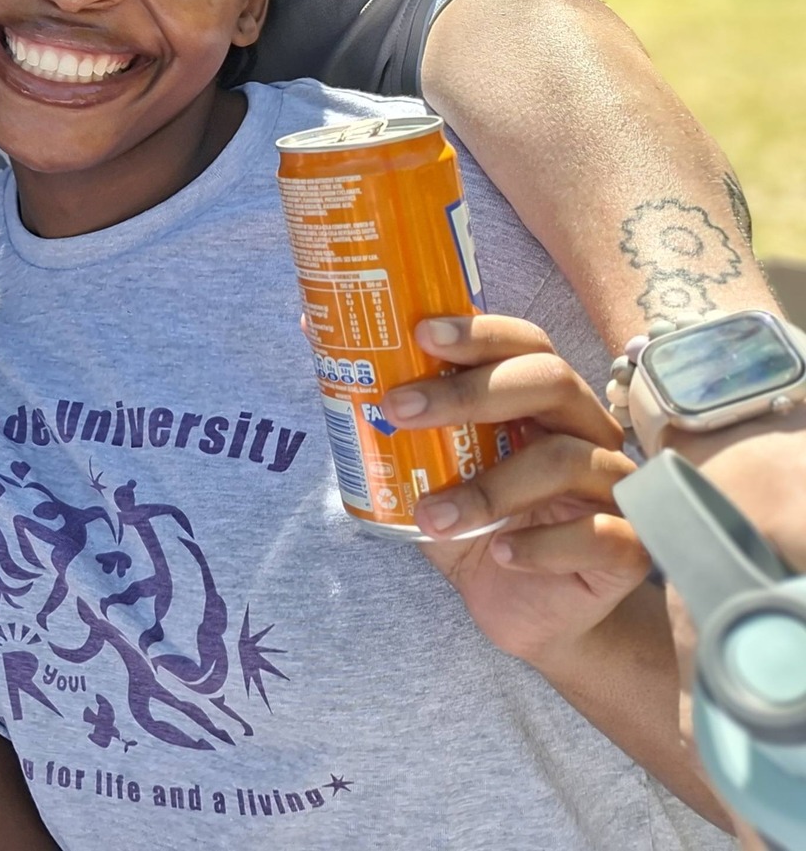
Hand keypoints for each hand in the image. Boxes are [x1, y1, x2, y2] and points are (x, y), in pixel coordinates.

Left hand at [381, 315, 648, 669]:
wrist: (523, 611)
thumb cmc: (478, 527)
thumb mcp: (425, 470)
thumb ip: (387, 415)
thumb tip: (312, 330)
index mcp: (542, 402)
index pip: (525, 343)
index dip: (478, 333)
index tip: (419, 334)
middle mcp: (586, 432)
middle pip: (551, 380)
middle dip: (470, 390)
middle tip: (400, 409)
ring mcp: (615, 488)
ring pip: (566, 459)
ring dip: (489, 487)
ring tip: (432, 516)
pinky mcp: (630, 548)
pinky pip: (601, 534)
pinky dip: (545, 544)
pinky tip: (504, 554)